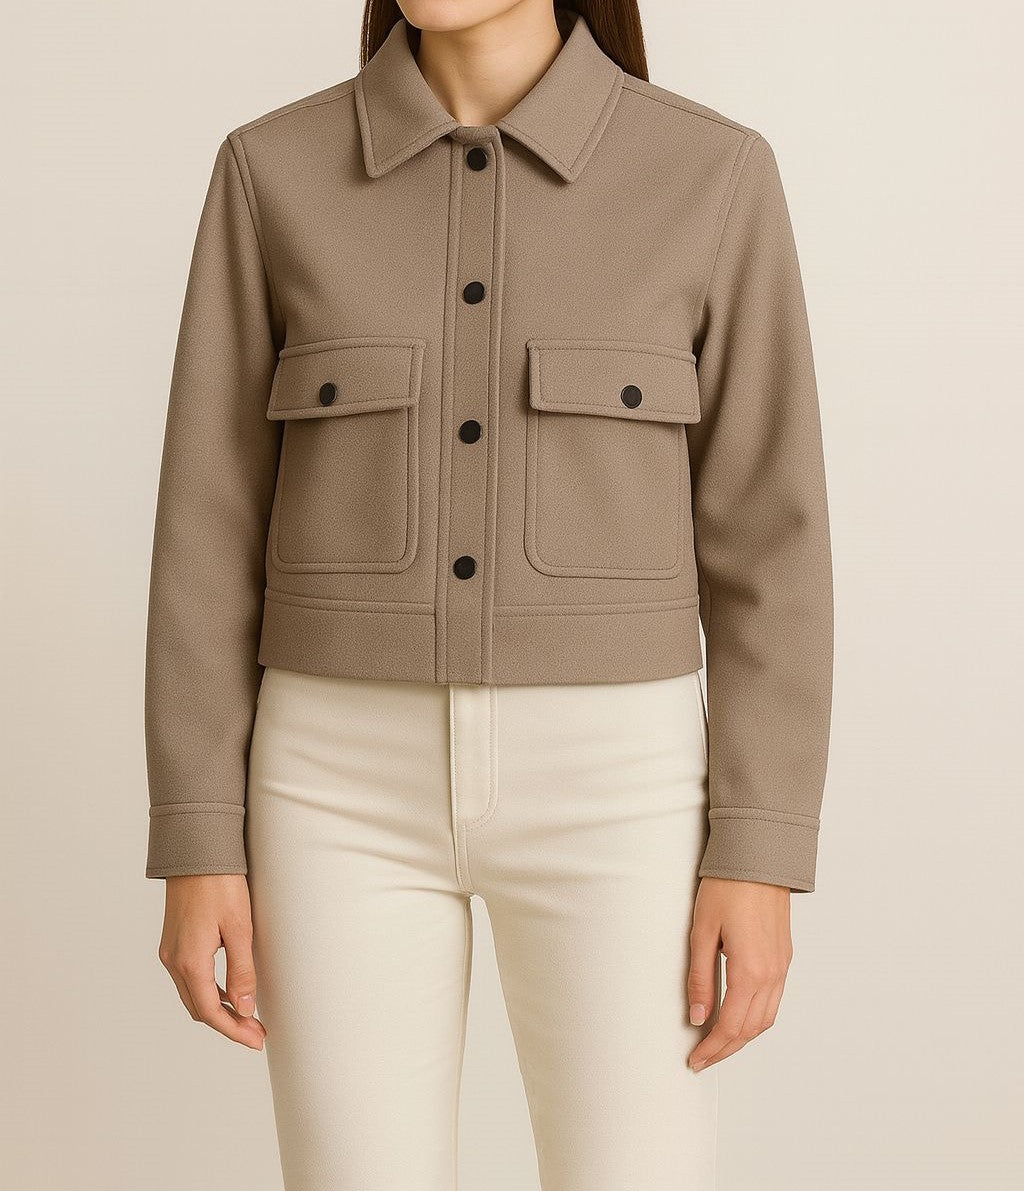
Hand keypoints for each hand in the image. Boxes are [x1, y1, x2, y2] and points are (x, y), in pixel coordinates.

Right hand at [158, 874, 266, 1050]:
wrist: (196, 851)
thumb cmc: (220, 885)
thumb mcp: (240, 928)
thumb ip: (242, 971)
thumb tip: (246, 1010)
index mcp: (190, 961)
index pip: (211, 1012)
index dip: (234, 1031)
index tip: (257, 1039)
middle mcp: (174, 961)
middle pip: (199, 1009)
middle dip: (228, 1025)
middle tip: (257, 1033)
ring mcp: (171, 951)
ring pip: (193, 995)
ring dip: (218, 1009)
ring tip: (248, 1017)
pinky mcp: (174, 942)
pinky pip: (190, 978)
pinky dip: (209, 991)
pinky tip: (230, 990)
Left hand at [685, 877, 792, 1071]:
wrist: (759, 858)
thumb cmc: (727, 888)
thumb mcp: (702, 932)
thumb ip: (699, 978)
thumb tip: (698, 1016)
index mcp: (750, 970)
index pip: (731, 1026)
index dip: (712, 1048)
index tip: (695, 1059)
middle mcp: (772, 974)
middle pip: (751, 1029)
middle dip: (726, 1049)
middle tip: (703, 1059)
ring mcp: (782, 966)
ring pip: (766, 1018)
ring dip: (743, 1037)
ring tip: (718, 1043)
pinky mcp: (784, 956)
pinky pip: (774, 1000)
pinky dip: (756, 1017)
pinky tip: (739, 1016)